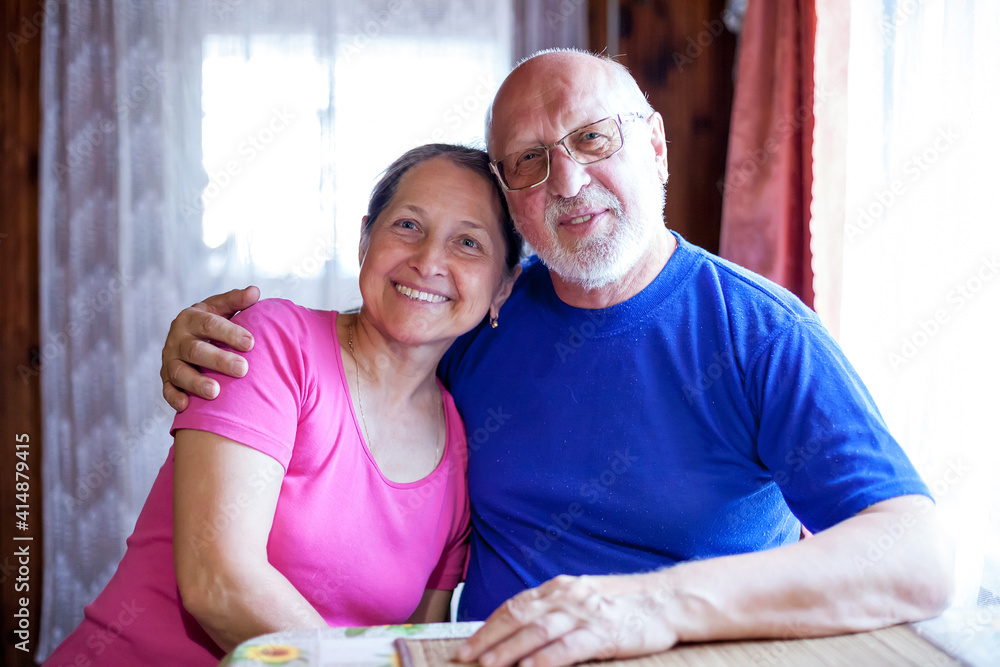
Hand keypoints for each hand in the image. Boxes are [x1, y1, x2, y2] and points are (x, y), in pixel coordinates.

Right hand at [160, 286, 259, 410]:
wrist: (187, 338)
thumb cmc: (212, 323)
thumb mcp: (221, 309)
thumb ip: (236, 301)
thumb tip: (255, 291)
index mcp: (191, 318)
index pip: (209, 324)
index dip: (229, 333)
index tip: (251, 343)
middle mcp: (177, 339)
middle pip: (196, 350)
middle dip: (219, 360)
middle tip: (243, 369)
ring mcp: (169, 360)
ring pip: (179, 372)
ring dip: (196, 382)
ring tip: (215, 392)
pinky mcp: (166, 379)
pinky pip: (167, 390)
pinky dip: (174, 398)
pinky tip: (187, 406)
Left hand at [455, 574, 679, 666]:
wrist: (668, 599)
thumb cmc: (625, 604)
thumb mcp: (584, 598)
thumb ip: (555, 610)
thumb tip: (521, 629)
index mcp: (560, 588)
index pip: (515, 606)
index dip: (488, 626)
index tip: (467, 645)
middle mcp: (567, 596)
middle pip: (519, 617)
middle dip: (488, 639)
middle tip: (464, 658)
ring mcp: (585, 613)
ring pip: (538, 631)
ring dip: (509, 649)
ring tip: (487, 666)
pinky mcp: (604, 631)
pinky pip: (570, 646)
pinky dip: (547, 658)